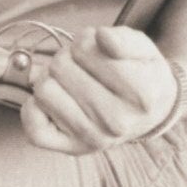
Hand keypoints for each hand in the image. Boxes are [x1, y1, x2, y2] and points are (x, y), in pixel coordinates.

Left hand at [19, 26, 179, 154]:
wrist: (152, 112)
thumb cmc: (140, 73)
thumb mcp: (142, 48)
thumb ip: (123, 39)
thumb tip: (101, 36)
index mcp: (140, 94)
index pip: (83, 50)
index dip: (84, 39)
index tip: (96, 47)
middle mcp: (118, 122)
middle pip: (59, 66)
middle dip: (68, 57)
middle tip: (83, 64)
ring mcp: (94, 138)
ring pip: (44, 90)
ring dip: (52, 78)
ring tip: (72, 80)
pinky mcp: (73, 149)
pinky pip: (35, 128)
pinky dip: (35, 108)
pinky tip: (57, 99)